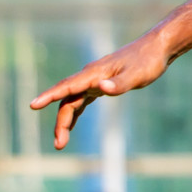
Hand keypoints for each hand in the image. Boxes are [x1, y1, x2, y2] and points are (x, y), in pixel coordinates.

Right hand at [30, 32, 173, 148]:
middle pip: (68, 100)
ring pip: (72, 101)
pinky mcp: (101, 83)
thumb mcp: (137, 75)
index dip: (50, 96)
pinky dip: (75, 113)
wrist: (157, 48)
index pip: (67, 87)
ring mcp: (95, 80)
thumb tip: (100, 89)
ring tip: (60, 142)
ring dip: (65, 120)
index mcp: (95, 73)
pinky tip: (71, 126)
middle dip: (60, 121)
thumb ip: (119, 84)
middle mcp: (90, 76)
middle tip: (58, 144)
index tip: (33, 105)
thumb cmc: (148, 61)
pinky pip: (81, 100)